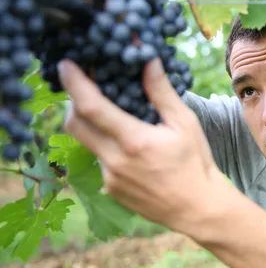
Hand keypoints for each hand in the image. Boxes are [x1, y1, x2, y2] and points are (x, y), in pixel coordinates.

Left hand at [58, 58, 227, 233]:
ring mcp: (109, 178)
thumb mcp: (184, 123)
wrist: (197, 208)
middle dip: (73, 101)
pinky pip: (100, 160)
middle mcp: (114, 161)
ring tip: (115, 117)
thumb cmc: (196, 162)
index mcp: (134, 141)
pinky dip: (107, 146)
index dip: (75, 83)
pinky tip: (130, 148)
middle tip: (84, 87)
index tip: (66, 65)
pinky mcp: (110, 189)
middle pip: (74, 125)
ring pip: (87, 142)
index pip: (92, 107)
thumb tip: (147, 60)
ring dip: (93, 125)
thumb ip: (161, 92)